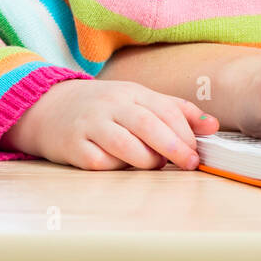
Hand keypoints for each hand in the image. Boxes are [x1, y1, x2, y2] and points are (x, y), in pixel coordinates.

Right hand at [0, 79, 219, 169]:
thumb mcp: (140, 101)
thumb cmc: (105, 108)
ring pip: (124, 144)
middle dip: (174, 146)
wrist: (47, 108)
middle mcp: (111, 104)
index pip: (165, 109)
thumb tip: (213, 126)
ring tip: (155, 165)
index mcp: (133, 92)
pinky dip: (116, 168)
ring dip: (146, 160)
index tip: (197, 152)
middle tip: (190, 164)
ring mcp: (90, 124)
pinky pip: (99, 162)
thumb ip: (176, 112)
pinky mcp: (72, 146)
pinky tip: (122, 167)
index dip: (185, 131)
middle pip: (147, 124)